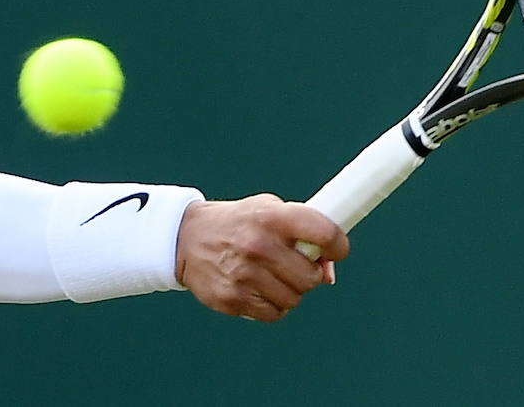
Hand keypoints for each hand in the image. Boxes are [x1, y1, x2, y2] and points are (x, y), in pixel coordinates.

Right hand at [174, 194, 348, 321]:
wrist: (185, 238)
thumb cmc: (237, 223)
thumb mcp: (267, 210)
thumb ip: (301, 232)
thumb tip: (327, 272)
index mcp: (272, 217)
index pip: (324, 233)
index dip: (338, 245)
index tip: (336, 250)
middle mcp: (259, 245)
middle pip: (311, 276)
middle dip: (309, 273)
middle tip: (295, 265)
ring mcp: (245, 274)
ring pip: (294, 299)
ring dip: (289, 290)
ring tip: (271, 275)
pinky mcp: (233, 298)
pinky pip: (273, 313)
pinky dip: (272, 305)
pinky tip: (258, 288)